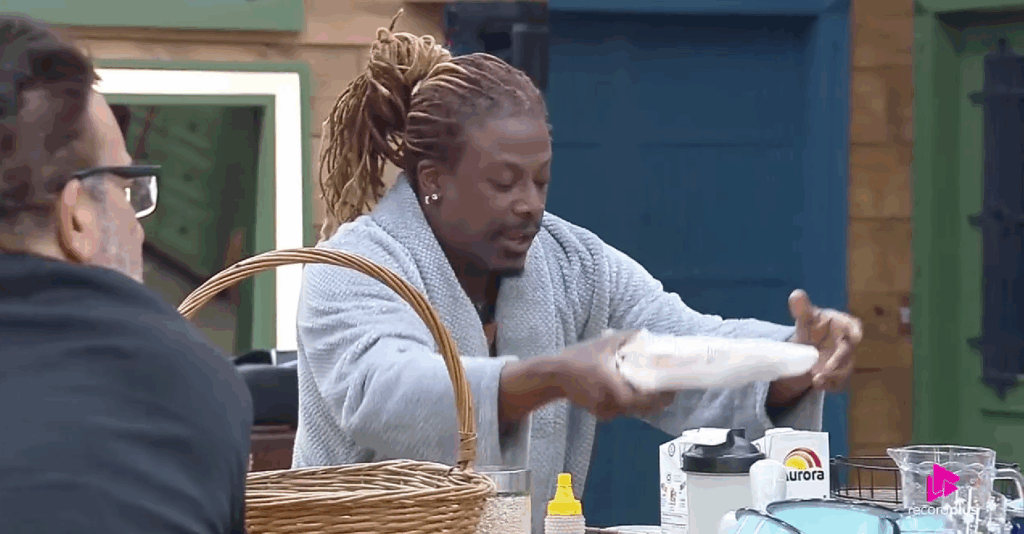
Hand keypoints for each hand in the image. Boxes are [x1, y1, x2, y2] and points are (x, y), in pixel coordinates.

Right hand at [553, 330, 676, 418]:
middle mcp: (612, 403)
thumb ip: (627, 338)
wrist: (554, 375)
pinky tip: (627, 393)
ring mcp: (606, 411)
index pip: (648, 398)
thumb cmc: (578, 358)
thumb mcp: (605, 344)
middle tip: (668, 391)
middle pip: (644, 408)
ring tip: (652, 390)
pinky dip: (627, 405)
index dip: (664, 395)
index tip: (674, 389)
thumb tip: (646, 333)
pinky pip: (620, 412)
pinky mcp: (600, 414)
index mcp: (616, 387)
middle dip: (657, 400)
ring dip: (643, 403)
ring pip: (633, 411)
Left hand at [788, 289, 862, 391]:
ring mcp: (845, 360)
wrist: (807, 346)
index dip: (855, 332)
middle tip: (823, 370)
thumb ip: (802, 308)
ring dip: (832, 377)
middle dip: (837, 362)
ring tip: (815, 380)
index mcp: (844, 325)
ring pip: (844, 371)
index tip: (854, 338)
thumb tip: (796, 294)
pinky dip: (829, 386)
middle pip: (848, 353)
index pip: (854, 327)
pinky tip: (817, 386)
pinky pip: (838, 383)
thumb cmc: (812, 326)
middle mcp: (848, 344)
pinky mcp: (839, 374)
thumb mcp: (805, 317)